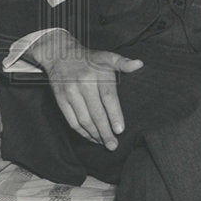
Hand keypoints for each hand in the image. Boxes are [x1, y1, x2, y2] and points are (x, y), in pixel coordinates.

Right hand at [27, 30, 142, 149]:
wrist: (60, 55)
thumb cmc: (90, 58)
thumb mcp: (107, 56)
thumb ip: (123, 63)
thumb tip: (139, 64)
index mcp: (97, 75)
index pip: (108, 97)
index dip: (114, 114)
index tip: (120, 129)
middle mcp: (83, 85)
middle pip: (96, 113)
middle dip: (105, 131)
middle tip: (113, 145)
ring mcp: (70, 93)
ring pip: (83, 119)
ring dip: (94, 134)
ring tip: (104, 144)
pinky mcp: (61, 100)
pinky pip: (71, 120)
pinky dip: (81, 132)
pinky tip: (91, 137)